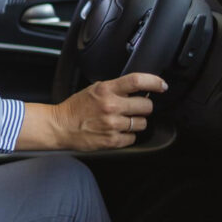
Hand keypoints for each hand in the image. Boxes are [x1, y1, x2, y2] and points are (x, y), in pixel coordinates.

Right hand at [18, 73, 166, 150]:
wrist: (59, 126)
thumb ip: (114, 88)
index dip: (154, 82)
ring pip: (142, 123)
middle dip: (143, 107)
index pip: (137, 81)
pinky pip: (133, 138)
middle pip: (146, 106)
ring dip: (136, 122)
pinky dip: (127, 135)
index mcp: (106, 90)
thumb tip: (138, 89)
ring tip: (122, 121)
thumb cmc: (76, 108)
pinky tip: (116, 131)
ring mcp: (112, 125)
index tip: (162, 85)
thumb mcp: (93, 89)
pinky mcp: (112, 141)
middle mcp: (111, 106)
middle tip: (134, 108)